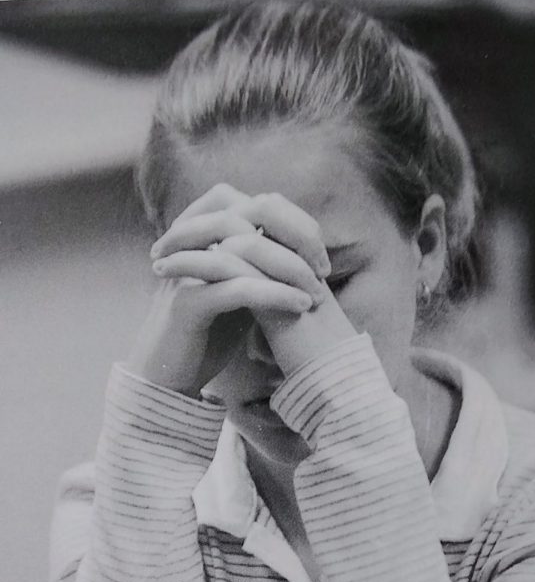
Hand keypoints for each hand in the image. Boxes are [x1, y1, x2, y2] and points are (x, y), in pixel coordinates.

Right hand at [127, 184, 330, 396]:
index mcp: (202, 236)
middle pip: (249, 214)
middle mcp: (191, 243)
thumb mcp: (236, 293)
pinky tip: (300, 306)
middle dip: (294, 238)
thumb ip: (257, 267)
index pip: (252, 203)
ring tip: (316, 293)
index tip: (319, 256)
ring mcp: (185, 269)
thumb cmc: (205, 335)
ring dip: (290, 268)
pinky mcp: (185, 302)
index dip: (291, 222)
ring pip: (245, 248)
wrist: (166, 378)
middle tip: (322, 270)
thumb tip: (297, 251)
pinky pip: (238, 288)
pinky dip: (275, 294)